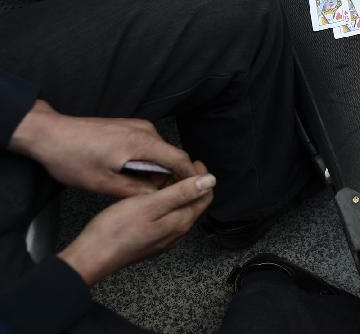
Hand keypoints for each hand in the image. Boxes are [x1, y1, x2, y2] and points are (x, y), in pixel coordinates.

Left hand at [9, 100, 196, 196]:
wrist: (49, 133)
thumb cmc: (71, 158)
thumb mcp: (104, 184)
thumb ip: (136, 191)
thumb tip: (157, 197)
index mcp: (142, 143)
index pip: (180, 159)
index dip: (189, 177)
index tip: (192, 191)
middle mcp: (144, 130)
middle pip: (171, 155)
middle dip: (170, 176)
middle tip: (161, 196)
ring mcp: (137, 126)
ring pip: (159, 151)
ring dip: (156, 169)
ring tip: (141, 188)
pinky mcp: (128, 126)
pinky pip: (148, 145)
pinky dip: (146, 160)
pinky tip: (131, 173)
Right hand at [58, 162, 214, 285]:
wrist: (92, 257)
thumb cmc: (116, 230)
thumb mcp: (150, 204)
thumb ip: (181, 193)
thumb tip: (210, 181)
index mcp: (181, 221)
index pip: (205, 196)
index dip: (202, 176)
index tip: (193, 162)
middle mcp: (177, 232)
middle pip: (194, 202)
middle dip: (190, 182)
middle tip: (177, 166)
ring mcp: (165, 238)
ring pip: (180, 209)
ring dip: (177, 191)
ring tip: (164, 176)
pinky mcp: (152, 239)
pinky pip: (167, 217)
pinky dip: (166, 202)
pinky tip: (152, 195)